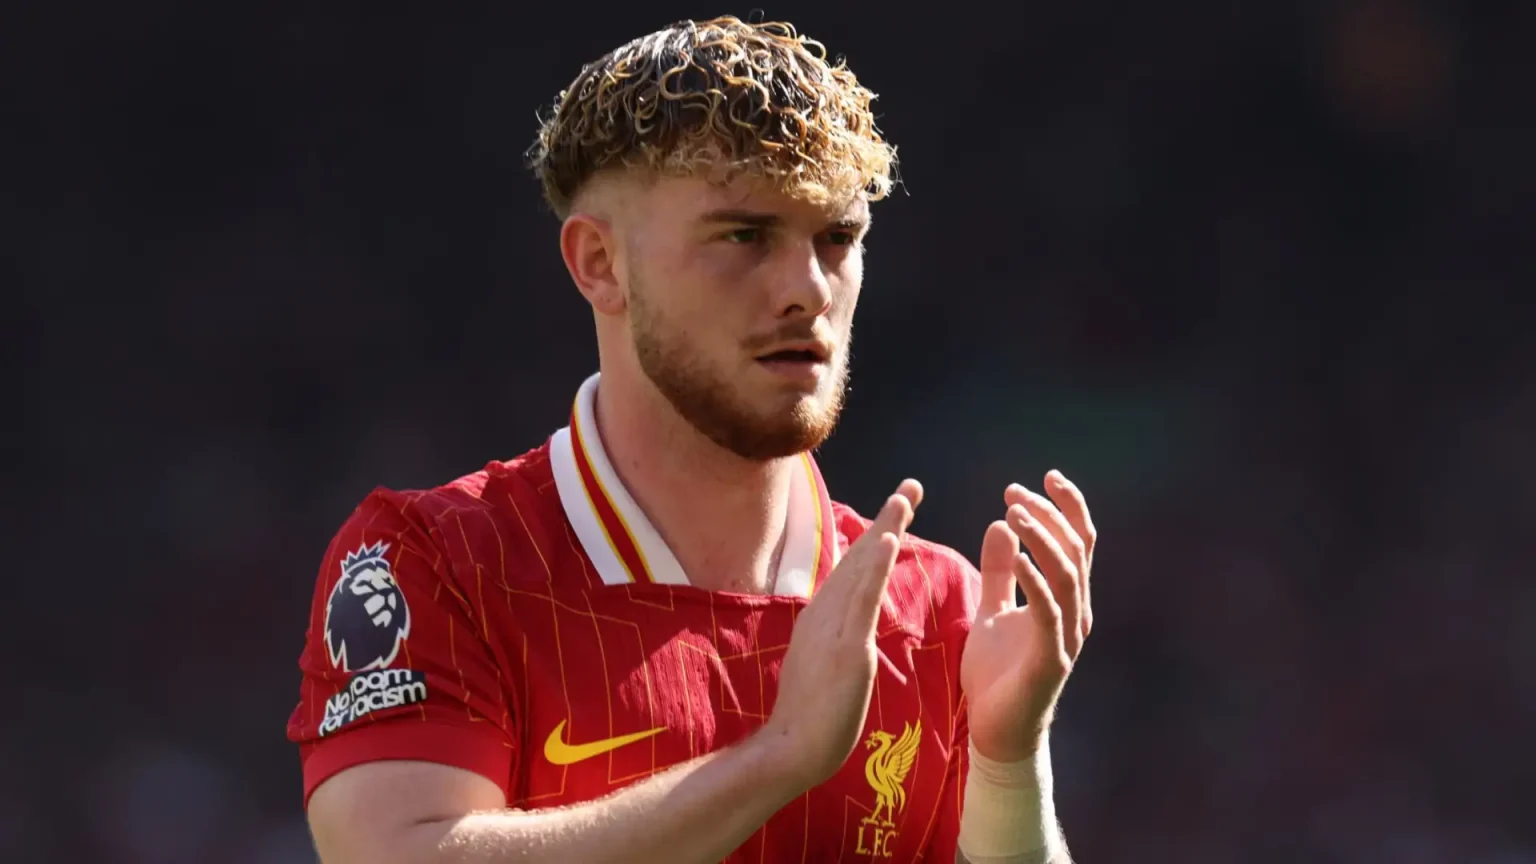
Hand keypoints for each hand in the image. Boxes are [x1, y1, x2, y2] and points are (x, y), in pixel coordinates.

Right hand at [760, 479, 922, 789]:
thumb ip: (830, 635)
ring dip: (885, 529)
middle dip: (886, 519)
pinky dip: (874, 566)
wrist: (793, 747)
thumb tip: (841, 619)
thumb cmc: (809, 713)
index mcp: (822, 616)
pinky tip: (888, 540)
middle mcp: (825, 612)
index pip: (852, 567)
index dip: (874, 535)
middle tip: (911, 485)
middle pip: (858, 556)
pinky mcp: (845, 645)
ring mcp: (834, 626)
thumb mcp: (819, 661)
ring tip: (905, 498)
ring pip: (861, 567)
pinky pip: (862, 598)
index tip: (895, 508)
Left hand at [961, 470, 1095, 762]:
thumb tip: (1000, 523)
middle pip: (1074, 551)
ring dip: (1042, 540)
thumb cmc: (997, 673)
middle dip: (1047, 515)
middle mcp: (1076, 613)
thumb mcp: (992, 609)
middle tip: (1014, 492)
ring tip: (1014, 512)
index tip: (1046, 475)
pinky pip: (1049, 612)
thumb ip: (999, 569)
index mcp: (1065, 599)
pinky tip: (1016, 556)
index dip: (1068, 506)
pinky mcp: (1052, 659)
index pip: (1077, 542)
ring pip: (1068, 575)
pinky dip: (1035, 580)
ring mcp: (1067, 636)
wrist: (996, 731)